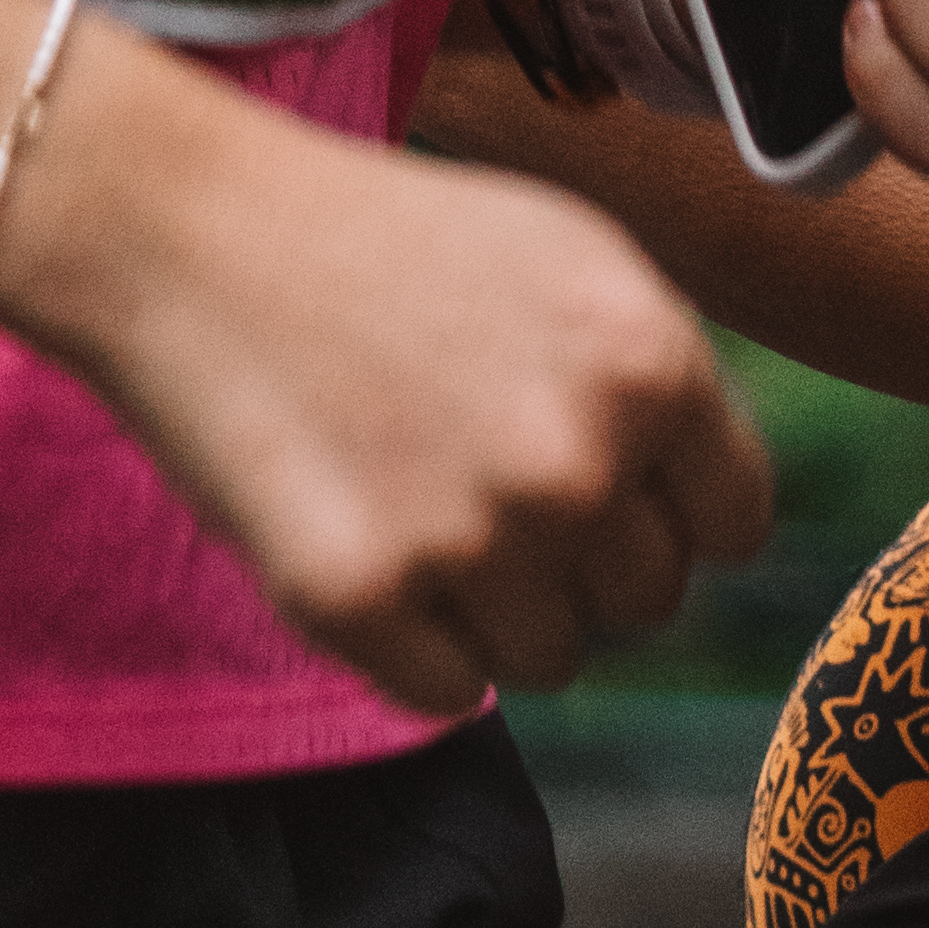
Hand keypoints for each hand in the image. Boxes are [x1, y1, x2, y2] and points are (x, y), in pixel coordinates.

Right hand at [12, 38, 773, 706]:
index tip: (610, 486)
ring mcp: (466, 535)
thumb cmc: (389, 242)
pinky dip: (411, 647)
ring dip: (498, 610)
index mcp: (651, 361)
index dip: (673, 512)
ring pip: (551, 658)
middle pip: (645, 600)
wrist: (194, 234)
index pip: (734, 526)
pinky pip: (445, 693)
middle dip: (582, 559)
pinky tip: (366, 543)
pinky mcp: (357, 598)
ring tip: (424, 505)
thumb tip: (716, 518)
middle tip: (486, 480)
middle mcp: (576, 457)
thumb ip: (659, 386)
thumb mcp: (574, 263)